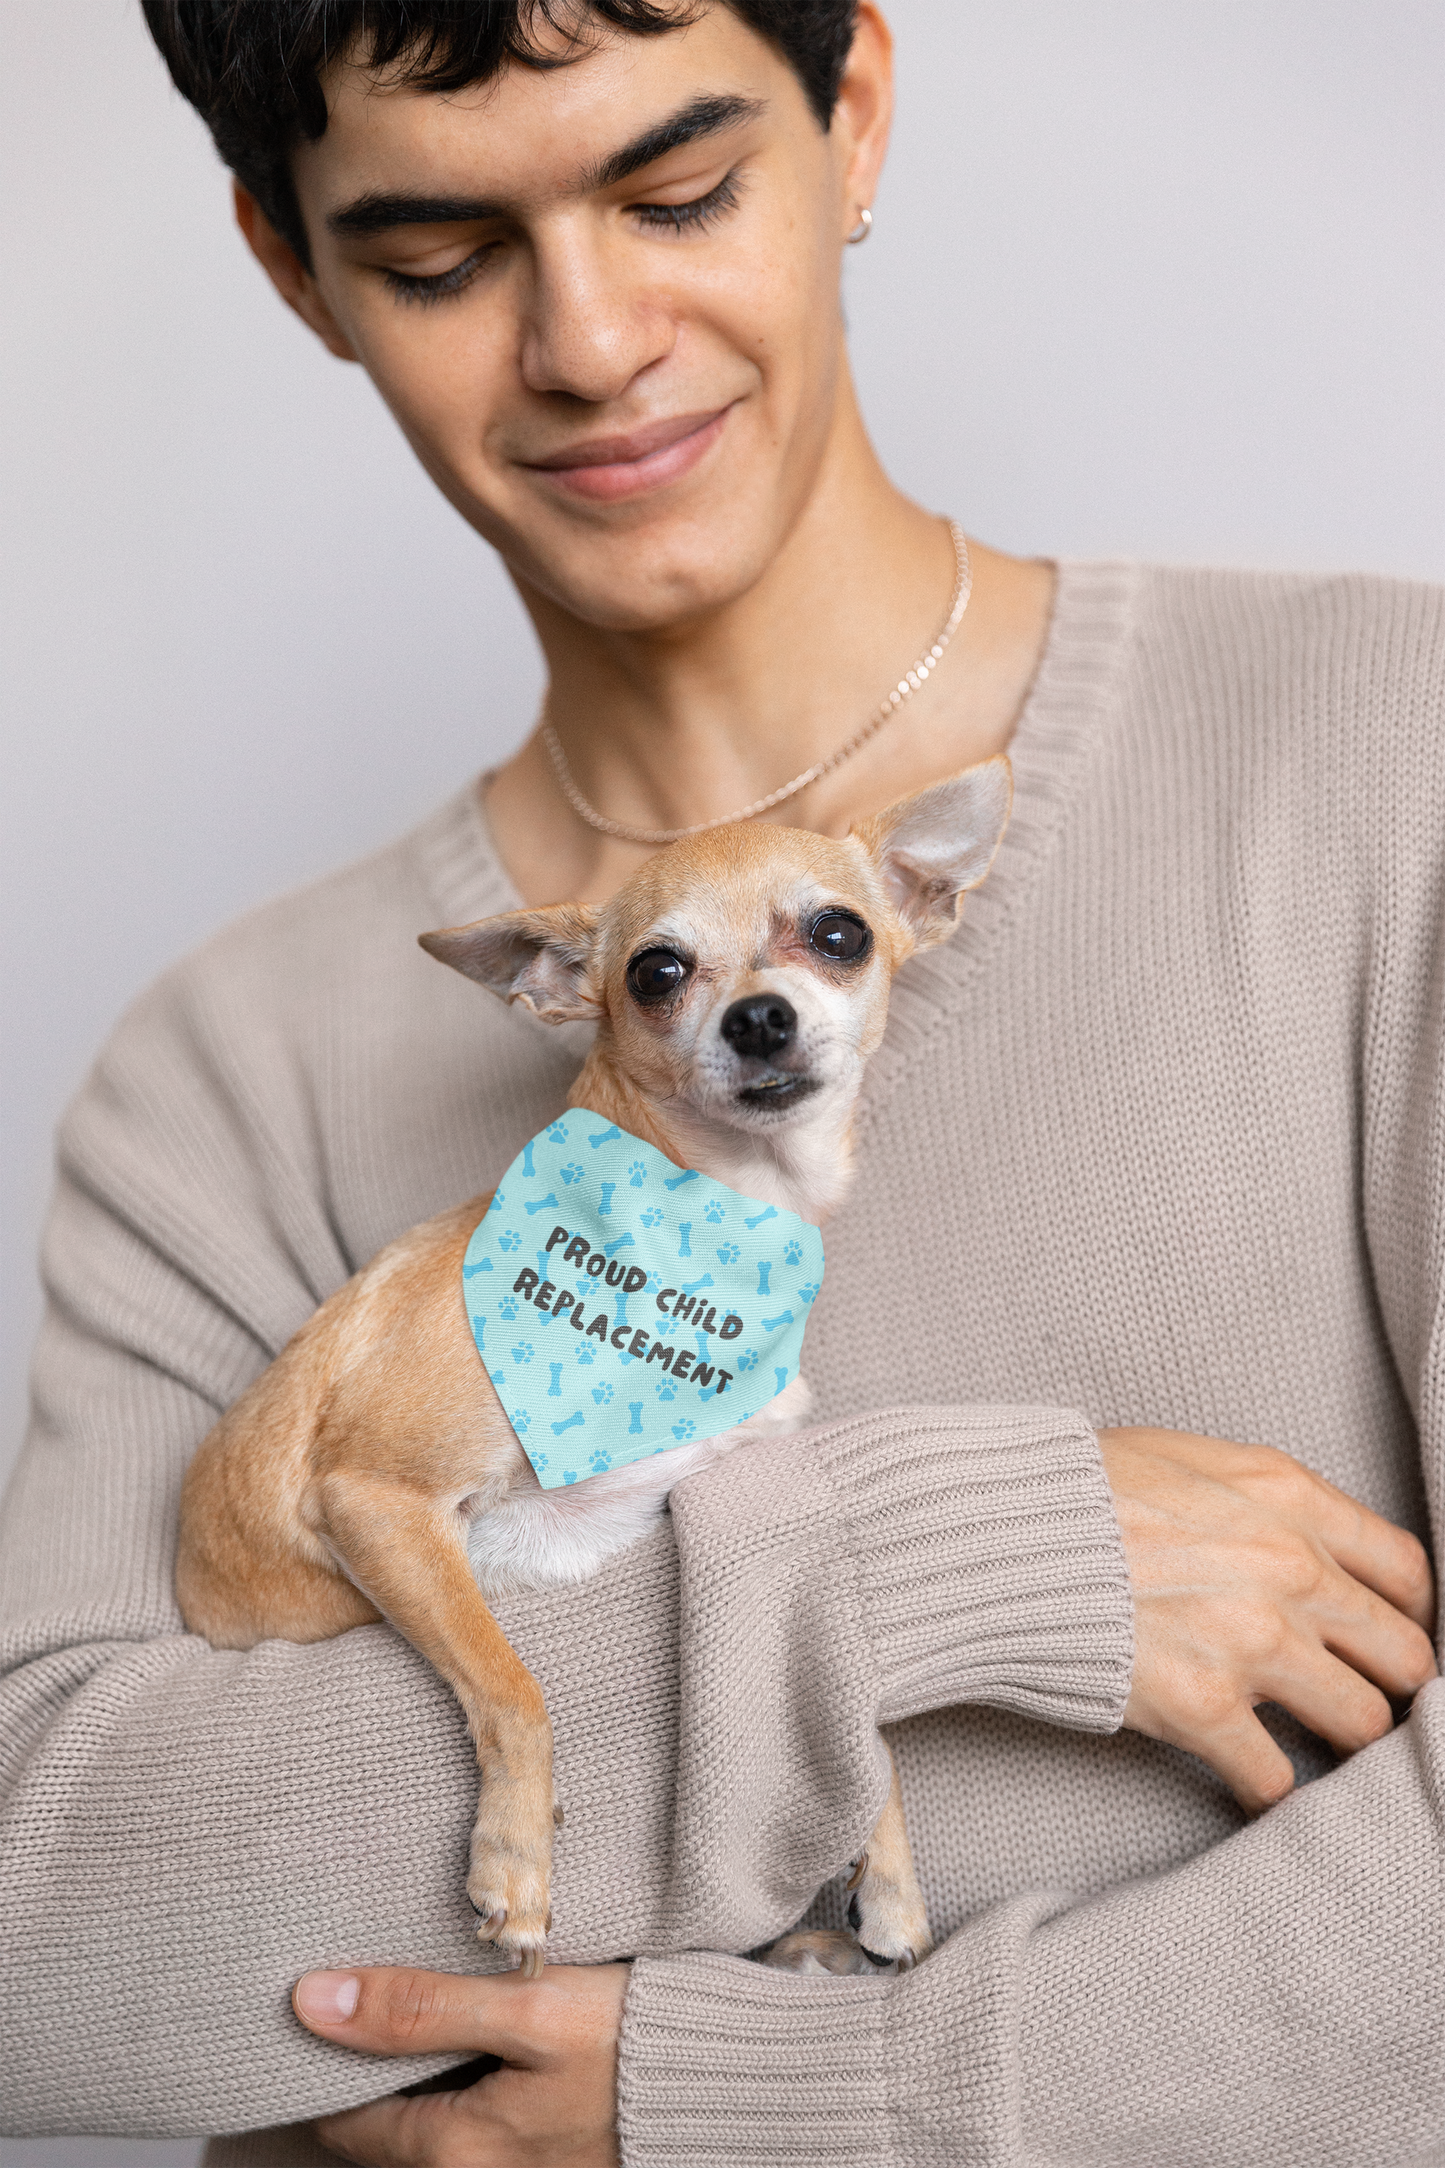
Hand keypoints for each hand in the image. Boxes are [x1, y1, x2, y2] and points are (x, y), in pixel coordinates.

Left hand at [293, 1962, 628, 2165]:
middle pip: (385, 2131)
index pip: (345, 2122)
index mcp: (455, 2151)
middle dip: (366, 2069)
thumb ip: (418, 2007)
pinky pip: (475, 2127)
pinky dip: (460, 2083)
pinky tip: (477, 2033)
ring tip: (414, 2006)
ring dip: (415, 2075)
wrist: (730, 2083)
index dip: (321, 2063)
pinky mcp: (547, 2158)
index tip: (313, 2006)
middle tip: (358, 1995)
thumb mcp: (526, 2006)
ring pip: (430, 2130)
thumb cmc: (630, 2041)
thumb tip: (312, 2000)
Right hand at [1102, 1427, 1436, 1811]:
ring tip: (1311, 1739)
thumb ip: (1261, 1500)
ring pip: (1362, 1723)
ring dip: (1338, 1737)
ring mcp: (1253, 1643)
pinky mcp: (1204, 1708)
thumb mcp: (1186, 1458)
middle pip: (1404, 1655)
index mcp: (1288, 1498)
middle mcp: (1291, 1570)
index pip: (1404, 1571)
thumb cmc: (1077, 1489)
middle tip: (1356, 1692)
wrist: (999, 1531)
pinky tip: (1250, 1779)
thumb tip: (1298, 1540)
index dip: (1407, 1611)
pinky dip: (1267, 1790)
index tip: (1387, 1632)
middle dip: (1387, 1681)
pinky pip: (1277, 1780)